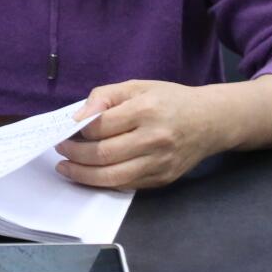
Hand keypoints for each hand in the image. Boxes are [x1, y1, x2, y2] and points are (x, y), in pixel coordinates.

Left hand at [54, 80, 226, 189]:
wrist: (210, 121)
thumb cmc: (170, 100)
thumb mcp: (138, 86)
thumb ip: (106, 95)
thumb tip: (79, 116)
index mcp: (146, 110)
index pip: (101, 125)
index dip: (78, 129)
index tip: (67, 130)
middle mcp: (154, 138)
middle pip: (103, 154)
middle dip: (75, 155)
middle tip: (61, 150)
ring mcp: (160, 162)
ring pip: (112, 177)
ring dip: (83, 175)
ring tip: (67, 168)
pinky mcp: (163, 179)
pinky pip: (127, 185)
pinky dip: (104, 182)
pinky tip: (91, 175)